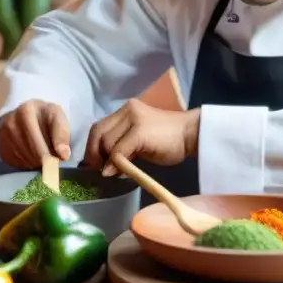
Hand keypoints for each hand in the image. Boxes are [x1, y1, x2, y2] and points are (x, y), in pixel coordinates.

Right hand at [0, 100, 71, 169]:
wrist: (32, 115)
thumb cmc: (47, 117)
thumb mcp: (59, 119)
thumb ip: (62, 135)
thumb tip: (63, 154)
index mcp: (26, 111)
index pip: (36, 139)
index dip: (47, 153)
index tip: (57, 162)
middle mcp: (10, 121)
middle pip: (28, 150)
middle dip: (43, 160)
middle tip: (53, 163)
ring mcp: (2, 134)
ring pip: (21, 158)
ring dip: (34, 163)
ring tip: (43, 158)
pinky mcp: (0, 146)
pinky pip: (13, 162)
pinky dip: (25, 165)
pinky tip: (32, 158)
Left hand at [83, 100, 199, 175]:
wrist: (191, 134)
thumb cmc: (167, 140)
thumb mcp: (138, 141)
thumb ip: (121, 146)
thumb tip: (103, 166)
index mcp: (125, 110)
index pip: (99, 127)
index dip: (92, 147)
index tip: (93, 164)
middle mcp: (126, 110)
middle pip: (98, 132)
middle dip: (93, 154)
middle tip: (98, 170)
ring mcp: (133, 119)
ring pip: (107, 142)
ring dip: (106, 160)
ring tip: (114, 172)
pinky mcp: (139, 131)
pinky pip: (118, 150)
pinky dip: (115, 163)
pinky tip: (117, 172)